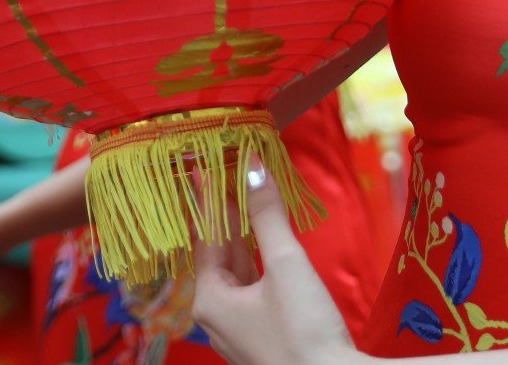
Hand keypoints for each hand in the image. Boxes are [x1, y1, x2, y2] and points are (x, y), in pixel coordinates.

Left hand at [191, 165, 359, 364]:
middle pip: (220, 257)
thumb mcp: (285, 264)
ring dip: (246, 241)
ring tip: (252, 204)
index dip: (209, 200)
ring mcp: (239, 334)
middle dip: (229, 218)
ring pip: (237, 276)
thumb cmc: (302, 328)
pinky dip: (258, 265)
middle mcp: (217, 319)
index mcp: (210, 300)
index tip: (205, 166)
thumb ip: (267, 215)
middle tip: (235, 177)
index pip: (205, 238)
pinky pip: (251, 294)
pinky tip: (270, 251)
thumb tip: (252, 167)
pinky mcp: (261, 341)